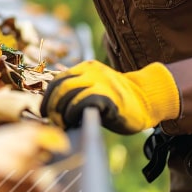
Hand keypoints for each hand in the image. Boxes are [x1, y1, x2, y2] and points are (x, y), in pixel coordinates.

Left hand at [40, 60, 180, 134]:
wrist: (147, 100)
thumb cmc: (117, 100)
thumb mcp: (96, 87)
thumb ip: (78, 91)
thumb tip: (53, 107)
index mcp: (86, 68)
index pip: (58, 80)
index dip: (48, 98)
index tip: (45, 113)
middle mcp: (91, 71)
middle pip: (60, 87)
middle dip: (52, 106)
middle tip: (53, 122)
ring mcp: (101, 82)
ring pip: (68, 94)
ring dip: (61, 112)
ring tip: (64, 124)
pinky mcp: (108, 97)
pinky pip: (83, 102)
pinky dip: (73, 113)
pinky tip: (75, 122)